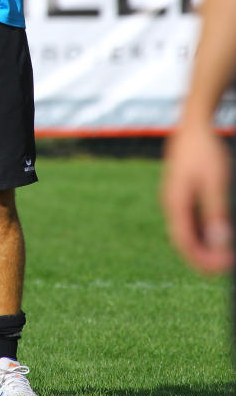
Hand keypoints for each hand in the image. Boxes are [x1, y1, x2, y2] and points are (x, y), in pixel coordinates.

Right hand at [162, 125, 233, 272]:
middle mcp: (171, 203)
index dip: (202, 259)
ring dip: (202, 246)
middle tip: (225, 268)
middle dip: (202, 257)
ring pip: (185, 231)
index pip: (184, 241)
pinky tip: (217, 235)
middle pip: (182, 239)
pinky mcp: (181, 193)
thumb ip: (215, 213)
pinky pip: (189, 219)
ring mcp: (174, 198)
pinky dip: (202, 232)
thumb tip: (219, 242)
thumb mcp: (215, 183)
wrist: (194, 126)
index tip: (222, 268)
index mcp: (175, 203)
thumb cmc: (205, 151)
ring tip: (223, 255)